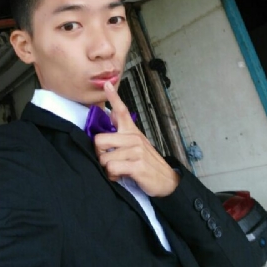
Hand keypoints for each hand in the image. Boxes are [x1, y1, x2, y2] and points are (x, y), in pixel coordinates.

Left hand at [94, 81, 179, 196]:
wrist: (166, 181)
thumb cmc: (147, 162)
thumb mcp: (137, 143)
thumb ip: (122, 130)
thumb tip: (111, 113)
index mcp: (132, 131)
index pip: (122, 111)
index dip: (113, 97)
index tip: (107, 84)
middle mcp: (134, 138)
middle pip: (99, 140)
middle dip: (99, 154)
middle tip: (108, 160)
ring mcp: (136, 151)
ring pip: (104, 158)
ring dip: (107, 168)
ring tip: (118, 170)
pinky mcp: (137, 165)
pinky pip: (112, 169)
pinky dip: (112, 176)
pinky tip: (120, 176)